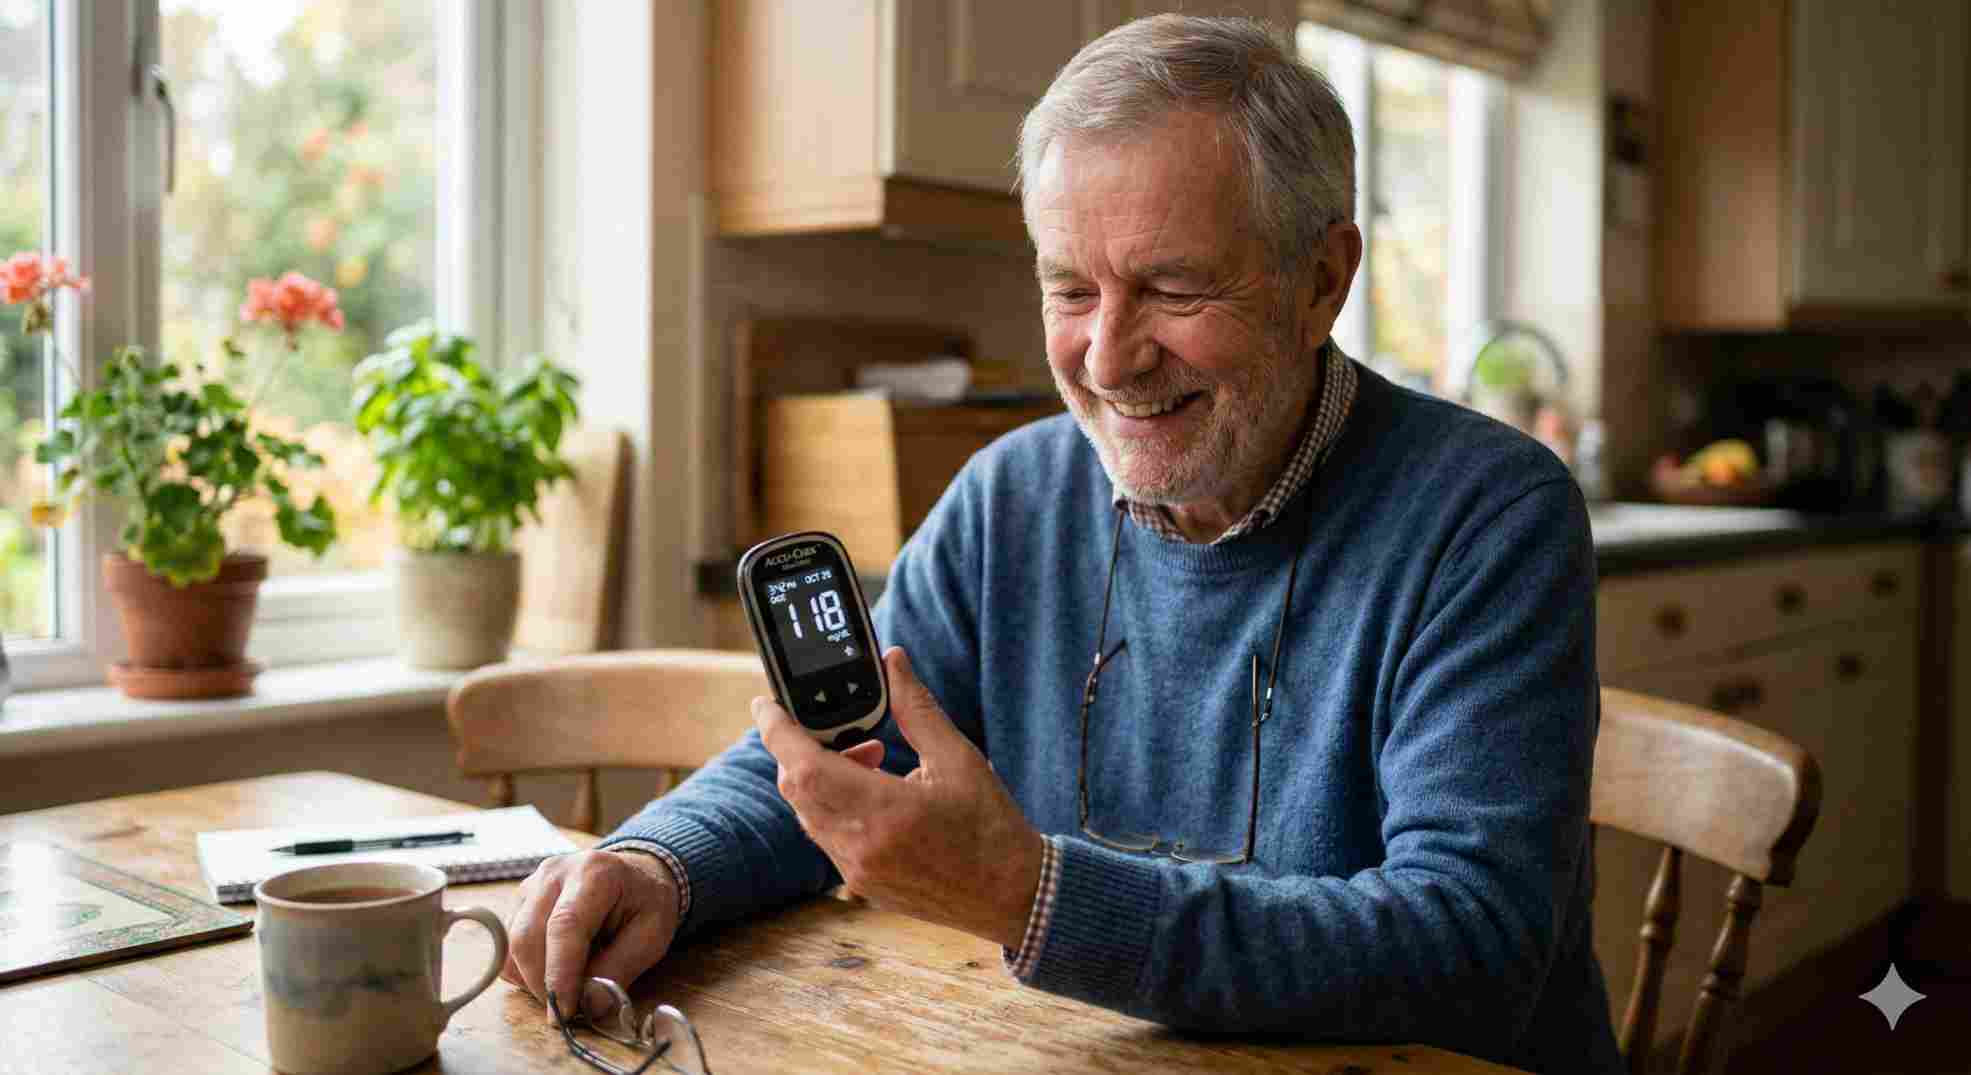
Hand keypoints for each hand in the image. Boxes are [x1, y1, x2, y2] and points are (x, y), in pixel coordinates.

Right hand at [500, 848, 681, 1016]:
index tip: (564, 1011)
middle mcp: (555, 873)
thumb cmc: (645, 903)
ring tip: (566, 986)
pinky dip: (523, 968)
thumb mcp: (652, 935)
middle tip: (567, 1009)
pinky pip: (507, 944)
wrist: (635, 875)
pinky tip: (553, 970)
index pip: (564, 926)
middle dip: (541, 983)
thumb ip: (620, 969)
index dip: (560, 974)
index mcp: (595, 874)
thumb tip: (588, 1006)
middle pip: (527, 936)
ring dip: (531, 977)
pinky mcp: (520, 899)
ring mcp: (532, 884)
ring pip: (512, 943)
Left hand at [753, 646, 1044, 948]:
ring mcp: (858, 871)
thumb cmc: (991, 825)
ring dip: (819, 779)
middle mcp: (861, 848)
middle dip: (802, 750)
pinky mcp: (862, 885)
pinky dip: (832, 806)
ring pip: (808, 814)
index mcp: (885, 813)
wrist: (1013, 895)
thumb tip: (893, 662)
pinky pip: (825, 837)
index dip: (776, 731)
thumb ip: (916, 708)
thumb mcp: (959, 757)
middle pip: (797, 788)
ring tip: (869, 759)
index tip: (766, 704)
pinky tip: (872, 793)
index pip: (804, 766)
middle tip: (839, 728)